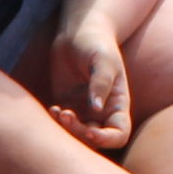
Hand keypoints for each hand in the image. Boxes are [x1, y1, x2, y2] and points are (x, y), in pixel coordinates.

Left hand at [45, 14, 132, 150]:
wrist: (78, 33)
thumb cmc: (97, 44)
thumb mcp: (103, 61)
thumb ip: (100, 84)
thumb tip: (96, 109)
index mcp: (118, 105)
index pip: (119, 135)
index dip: (107, 140)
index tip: (90, 131)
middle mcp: (102, 113)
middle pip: (95, 140)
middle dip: (80, 133)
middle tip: (66, 115)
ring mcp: (83, 111)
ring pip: (76, 135)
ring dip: (67, 130)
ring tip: (58, 111)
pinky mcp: (67, 106)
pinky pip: (62, 124)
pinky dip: (56, 122)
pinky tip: (53, 109)